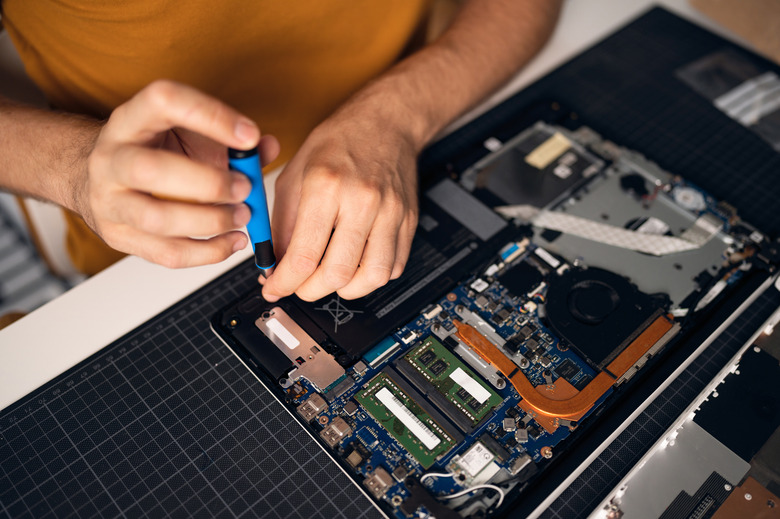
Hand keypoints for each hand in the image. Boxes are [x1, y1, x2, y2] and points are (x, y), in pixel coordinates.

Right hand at [80, 80, 278, 267]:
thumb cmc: (154, 150)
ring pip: (157, 219)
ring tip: (242, 216)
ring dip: (210, 222)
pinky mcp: (118, 237)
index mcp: (130, 120)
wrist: (101, 176)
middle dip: (208, 183)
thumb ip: (229, 139)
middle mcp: (111, 158)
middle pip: (150, 169)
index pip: (163, 101)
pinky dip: (207, 252)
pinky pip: (166, 253)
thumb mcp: (187, 132)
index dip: (210, 116)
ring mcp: (109, 201)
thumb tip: (267, 147)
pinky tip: (232, 241)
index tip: (249, 135)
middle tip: (245, 188)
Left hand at [261, 91, 419, 301]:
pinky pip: (393, 267)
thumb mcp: (294, 175)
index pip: (304, 255)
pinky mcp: (408, 221)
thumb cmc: (339, 143)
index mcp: (326, 186)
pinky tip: (357, 265)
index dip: (284, 283)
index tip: (275, 288)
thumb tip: (273, 264)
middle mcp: (362, 200)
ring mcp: (391, 213)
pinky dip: (372, 277)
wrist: (386, 123)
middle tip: (300, 286)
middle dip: (310, 291)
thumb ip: (281, 224)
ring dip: (345, 290)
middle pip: (337, 273)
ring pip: (371, 278)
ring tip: (330, 279)